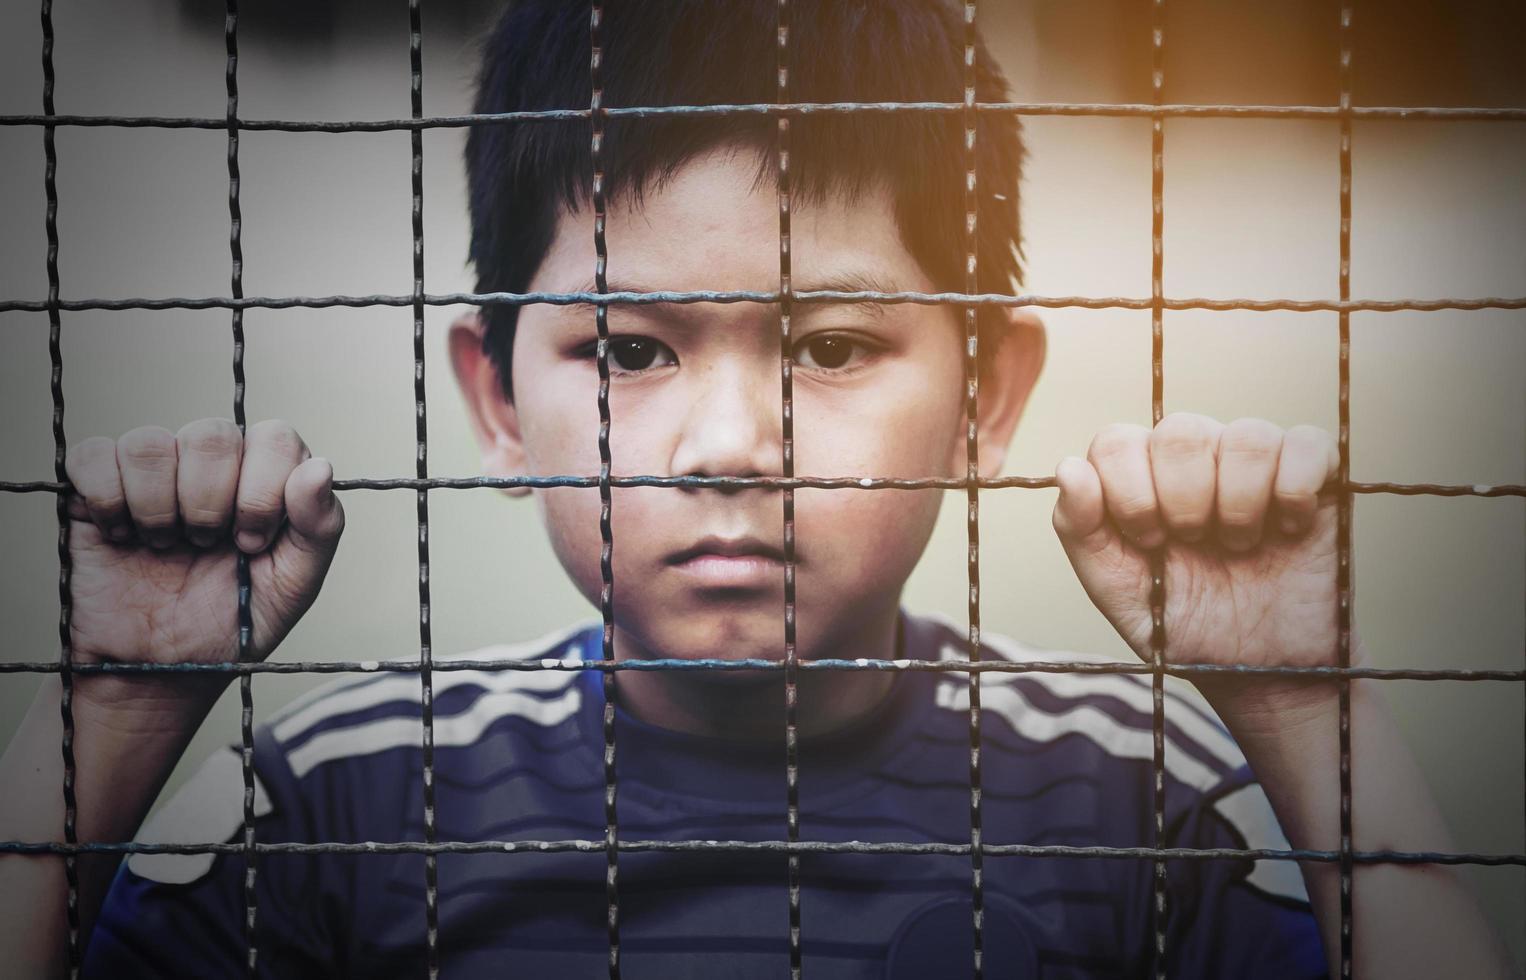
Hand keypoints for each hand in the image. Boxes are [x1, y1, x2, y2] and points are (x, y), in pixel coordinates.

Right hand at [62, 419, 343, 718]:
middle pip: (211, 434)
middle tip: (205, 547)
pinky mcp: (96, 485)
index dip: (262, 489)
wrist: (159, 669)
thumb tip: (321, 468)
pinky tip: (121, 536)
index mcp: (266, 476)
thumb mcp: (293, 585)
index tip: (251, 543)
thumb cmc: (231, 623)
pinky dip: (107, 500)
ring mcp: (153, 471)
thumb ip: (320, 526)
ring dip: (157, 507)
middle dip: (209, 503)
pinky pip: (93, 456)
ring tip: (164, 546)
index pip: (274, 437)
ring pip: (149, 444)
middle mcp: (212, 463)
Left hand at [1052, 413, 1349, 720]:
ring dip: (1240, 502)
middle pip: (1180, 431)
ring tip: (1242, 545)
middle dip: (1183, 500)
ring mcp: (1255, 460)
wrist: (1260, 670)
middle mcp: (1194, 456)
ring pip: (1245, 435)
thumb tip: (1069, 469)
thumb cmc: (1183, 624)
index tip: (1149, 541)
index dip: (1129, 492)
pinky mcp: (1315, 473)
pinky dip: (1293, 490)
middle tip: (1197, 545)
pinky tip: (1288, 529)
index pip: (1116, 441)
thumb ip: (1080, 530)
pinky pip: (1306, 443)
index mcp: (1139, 475)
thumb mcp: (1117, 589)